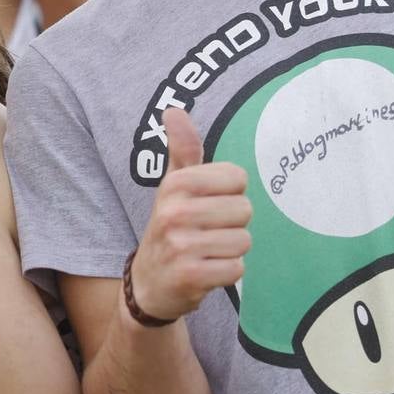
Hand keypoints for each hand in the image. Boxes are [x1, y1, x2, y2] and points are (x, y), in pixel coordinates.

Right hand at [129, 109, 251, 322]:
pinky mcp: (190, 276)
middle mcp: (174, 212)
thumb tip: (173, 109)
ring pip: (243, 240)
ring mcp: (181, 245)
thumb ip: (182, 148)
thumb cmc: (171, 227)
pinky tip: (206, 270)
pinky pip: (237, 269)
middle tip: (207, 231)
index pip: (237, 177)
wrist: (148, 284)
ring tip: (207, 250)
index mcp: (175, 184)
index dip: (229, 193)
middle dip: (232, 224)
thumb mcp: (173, 186)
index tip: (208, 204)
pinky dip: (227, 272)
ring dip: (230, 249)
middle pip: (244, 209)